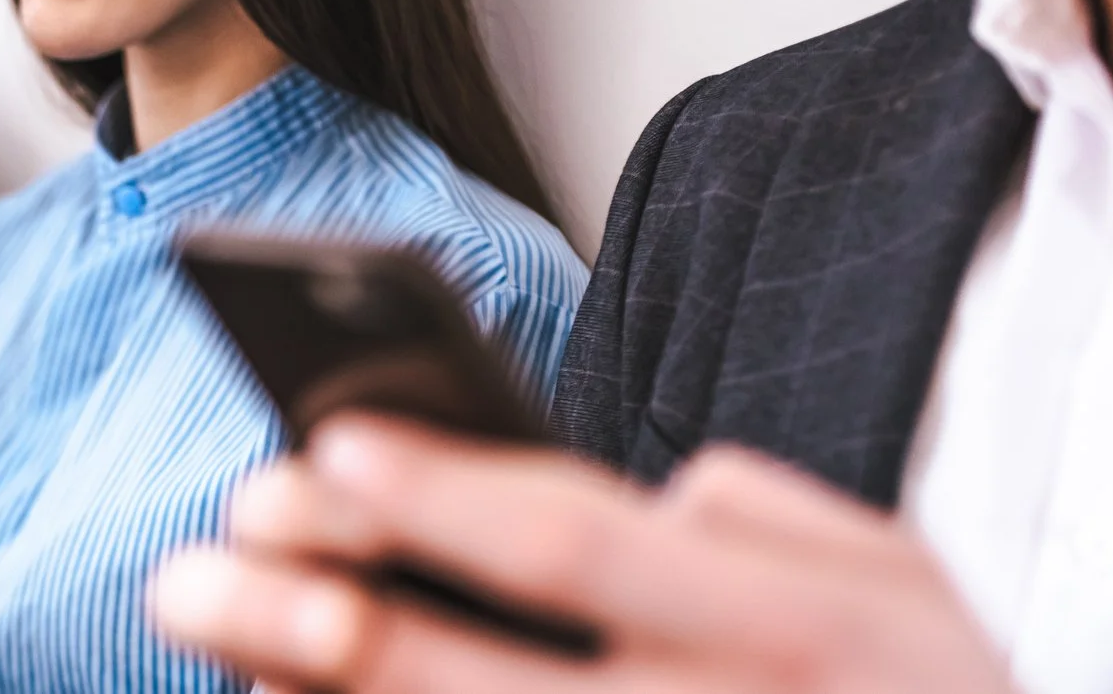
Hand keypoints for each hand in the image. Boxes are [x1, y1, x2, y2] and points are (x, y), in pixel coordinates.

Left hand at [149, 416, 1014, 693]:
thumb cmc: (927, 689)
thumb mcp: (896, 582)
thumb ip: (756, 521)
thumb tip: (618, 494)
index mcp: (794, 629)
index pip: (579, 546)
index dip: (438, 497)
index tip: (310, 443)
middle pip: (487, 681)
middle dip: (321, 628)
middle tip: (186, 575)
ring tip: (225, 659)